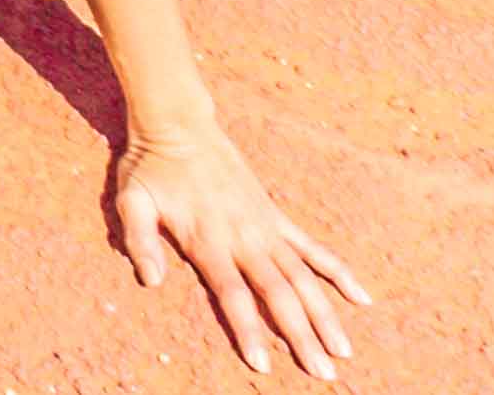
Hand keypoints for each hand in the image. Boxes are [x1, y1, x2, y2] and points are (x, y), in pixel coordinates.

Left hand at [110, 113, 374, 374]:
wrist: (179, 124)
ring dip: (326, 314)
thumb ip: (139, 240)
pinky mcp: (276, 216)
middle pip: (279, 295)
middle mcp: (244, 238)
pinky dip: (338, 271)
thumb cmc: (151, 166)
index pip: (234, 295)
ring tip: (345, 351)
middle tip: (323, 374)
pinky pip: (313, 248)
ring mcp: (265, 227)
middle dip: (302, 336)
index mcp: (209, 240)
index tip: (262, 365)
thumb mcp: (132, 200)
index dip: (249, 330)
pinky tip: (362, 296)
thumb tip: (150, 281)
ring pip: (303, 278)